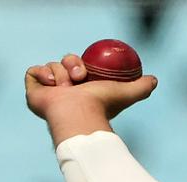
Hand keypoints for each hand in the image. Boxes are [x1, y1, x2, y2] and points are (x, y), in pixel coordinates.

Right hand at [24, 53, 158, 121]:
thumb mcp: (126, 93)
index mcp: (80, 89)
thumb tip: (154, 80)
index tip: (86, 68)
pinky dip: (44, 74)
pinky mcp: (32, 92)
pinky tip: (53, 85)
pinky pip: (33, 71)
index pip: (77, 66)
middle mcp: (62, 91)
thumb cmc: (102, 105)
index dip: (80, 63)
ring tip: (66, 88)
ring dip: (60, 73)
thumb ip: (140, 87)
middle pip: (63, 62)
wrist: (78, 114)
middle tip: (78, 77)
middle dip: (71, 64)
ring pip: (50, 65)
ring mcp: (46, 92)